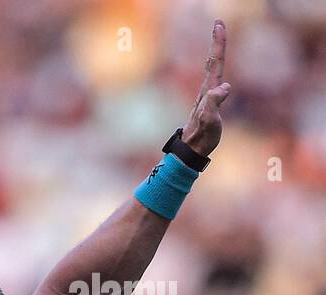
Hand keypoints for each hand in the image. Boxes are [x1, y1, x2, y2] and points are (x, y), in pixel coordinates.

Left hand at [180, 19, 231, 156]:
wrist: (191, 150)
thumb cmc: (202, 137)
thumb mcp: (209, 121)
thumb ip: (214, 104)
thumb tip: (225, 87)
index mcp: (209, 91)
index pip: (216, 63)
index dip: (218, 44)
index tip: (218, 25)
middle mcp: (207, 90)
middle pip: (214, 62)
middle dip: (217, 42)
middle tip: (218, 24)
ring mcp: (208, 96)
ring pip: (213, 69)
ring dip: (217, 51)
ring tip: (218, 36)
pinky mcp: (209, 102)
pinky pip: (215, 79)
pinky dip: (217, 67)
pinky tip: (217, 64)